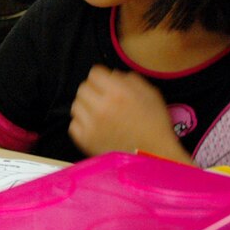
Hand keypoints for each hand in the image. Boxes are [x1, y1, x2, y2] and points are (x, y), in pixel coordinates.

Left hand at [68, 65, 191, 163]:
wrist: (155, 156)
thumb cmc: (154, 124)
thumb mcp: (149, 93)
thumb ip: (128, 79)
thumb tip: (111, 75)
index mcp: (117, 92)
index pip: (94, 73)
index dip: (101, 77)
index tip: (106, 83)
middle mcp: (101, 106)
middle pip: (83, 88)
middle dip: (93, 91)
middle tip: (103, 99)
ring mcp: (91, 124)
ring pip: (76, 105)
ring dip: (86, 106)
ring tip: (99, 114)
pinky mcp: (85, 140)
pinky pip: (73, 124)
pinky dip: (82, 124)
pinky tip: (95, 127)